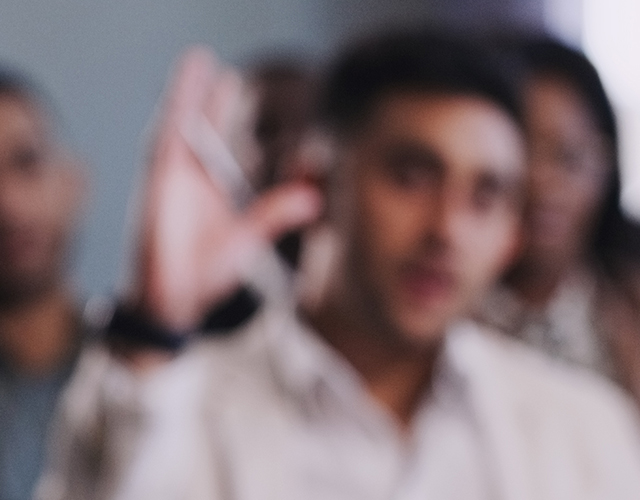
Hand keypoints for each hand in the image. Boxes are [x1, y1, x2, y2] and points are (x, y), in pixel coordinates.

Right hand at [130, 48, 320, 330]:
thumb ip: (276, 213)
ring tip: (194, 64)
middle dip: (205, 97)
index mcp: (208, 186)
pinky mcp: (156, 195)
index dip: (225, 112)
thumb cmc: (205, 271)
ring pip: (175, 131)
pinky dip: (168, 130)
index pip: (221, 142)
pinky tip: (177, 108)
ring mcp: (168, 185)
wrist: (172, 301)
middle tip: (213, 63)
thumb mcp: (249, 236)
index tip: (235, 82)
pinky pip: (161, 155)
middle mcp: (186, 180)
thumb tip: (313, 198)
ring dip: (184, 98)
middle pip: (196, 128)